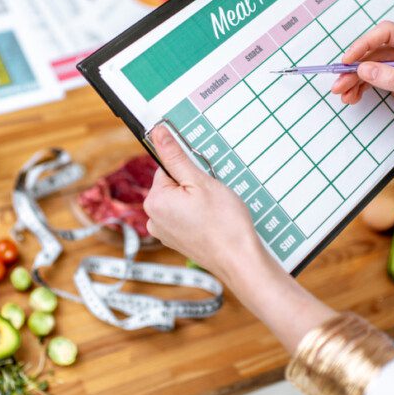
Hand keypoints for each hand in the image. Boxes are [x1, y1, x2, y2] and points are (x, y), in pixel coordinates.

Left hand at [144, 125, 263, 283]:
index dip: (190, 171)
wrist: (240, 261)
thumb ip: (176, 156)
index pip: (167, 168)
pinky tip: (213, 222)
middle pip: (173, 185)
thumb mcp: (200, 181)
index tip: (204, 180)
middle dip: (194, 186)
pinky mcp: (177, 241)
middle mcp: (153, 218)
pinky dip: (198, 216)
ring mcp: (165, 232)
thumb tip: (158, 133)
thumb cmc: (224, 223)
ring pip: (180, 201)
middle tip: (213, 198)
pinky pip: (184, 217)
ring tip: (215, 212)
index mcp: (155, 201)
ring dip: (197, 201)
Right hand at [331, 21, 393, 148]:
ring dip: (354, 80)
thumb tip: (364, 69)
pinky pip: (373, 78)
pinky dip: (360, 87)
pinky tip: (352, 97)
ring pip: (370, 66)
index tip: (348, 61)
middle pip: (374, 51)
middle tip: (339, 84)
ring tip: (342, 94)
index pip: (388, 34)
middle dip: (355, 68)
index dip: (364, 44)